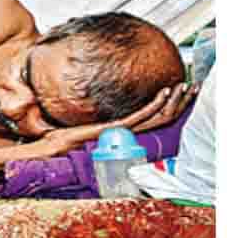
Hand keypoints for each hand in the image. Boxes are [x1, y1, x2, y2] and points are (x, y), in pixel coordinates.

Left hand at [33, 83, 198, 156]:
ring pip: (154, 117)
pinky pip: (138, 117)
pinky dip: (152, 105)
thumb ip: (85, 118)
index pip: (150, 121)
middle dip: (176, 103)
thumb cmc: (59, 139)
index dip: (167, 108)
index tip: (177, 94)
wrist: (48, 149)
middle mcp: (123, 133)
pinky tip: (162, 94)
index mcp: (118, 132)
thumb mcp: (77, 124)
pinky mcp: (111, 129)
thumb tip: (79, 104)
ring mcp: (118, 132)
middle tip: (189, 89)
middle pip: (159, 119)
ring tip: (181, 88)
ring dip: (170, 102)